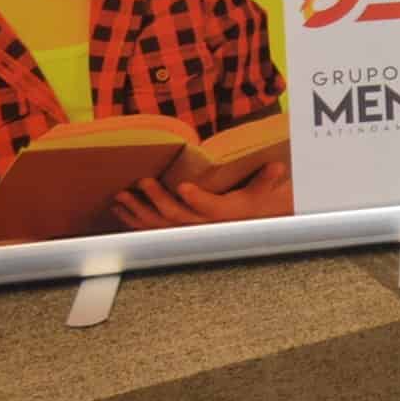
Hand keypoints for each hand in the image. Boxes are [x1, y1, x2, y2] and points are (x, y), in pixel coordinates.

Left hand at [111, 161, 293, 228]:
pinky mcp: (170, 233)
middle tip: (144, 182)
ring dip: (137, 210)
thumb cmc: (247, 206)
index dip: (197, 199)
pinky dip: (132, 220)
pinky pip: (148, 230)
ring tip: (122, 195)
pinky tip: (120, 209)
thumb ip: (266, 180)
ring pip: (157, 225)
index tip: (185, 187)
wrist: (237, 228)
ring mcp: (182, 232)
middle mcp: (201, 226)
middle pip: (176, 216)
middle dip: (158, 199)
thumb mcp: (260, 193)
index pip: (210, 208)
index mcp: (223, 215)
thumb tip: (279, 167)